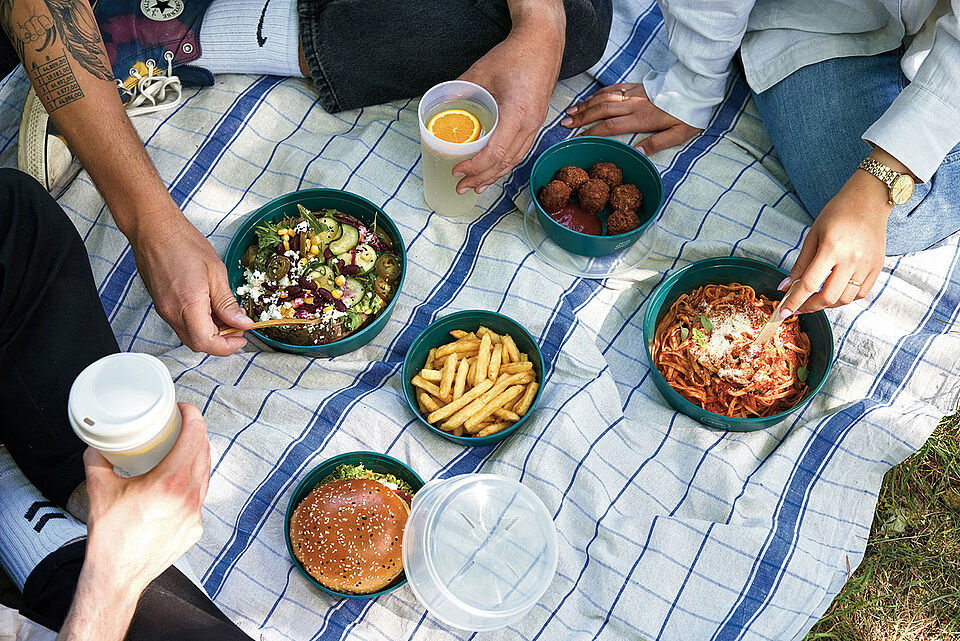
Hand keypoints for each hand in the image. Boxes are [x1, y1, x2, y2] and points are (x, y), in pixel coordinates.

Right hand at [82, 403, 210, 594]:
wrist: (117, 576)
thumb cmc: (110, 537)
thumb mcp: (99, 490)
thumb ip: (97, 461)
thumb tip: (96, 444)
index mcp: (171, 483)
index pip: (194, 438)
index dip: (193, 417)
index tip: (185, 409)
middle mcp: (190, 497)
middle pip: (204, 453)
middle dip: (197, 433)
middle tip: (183, 424)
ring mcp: (196, 515)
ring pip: (205, 476)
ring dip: (198, 457)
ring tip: (184, 448)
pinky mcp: (195, 528)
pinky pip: (200, 498)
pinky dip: (192, 484)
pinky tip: (180, 482)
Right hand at [132, 213, 251, 355]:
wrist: (154, 230)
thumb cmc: (182, 243)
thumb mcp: (216, 272)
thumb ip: (228, 303)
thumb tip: (242, 322)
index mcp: (188, 304)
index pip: (207, 343)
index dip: (227, 347)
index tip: (242, 337)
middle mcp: (172, 312)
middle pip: (198, 344)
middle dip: (221, 341)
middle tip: (237, 325)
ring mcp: (164, 310)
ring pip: (190, 335)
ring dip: (211, 332)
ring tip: (225, 313)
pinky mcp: (162, 306)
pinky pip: (182, 324)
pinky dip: (199, 323)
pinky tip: (210, 307)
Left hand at [453, 5, 564, 193]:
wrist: (543, 42)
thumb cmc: (515, 54)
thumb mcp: (481, 71)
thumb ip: (459, 89)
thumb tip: (440, 103)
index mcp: (517, 114)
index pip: (496, 153)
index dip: (476, 167)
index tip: (458, 170)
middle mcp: (530, 124)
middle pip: (505, 162)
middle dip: (482, 178)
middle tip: (461, 187)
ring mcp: (536, 124)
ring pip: (515, 160)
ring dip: (495, 175)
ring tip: (477, 187)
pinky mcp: (537, 121)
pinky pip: (521, 150)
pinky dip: (506, 163)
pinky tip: (496, 169)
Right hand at [561, 84, 701, 154]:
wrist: (697, 86)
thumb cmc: (689, 113)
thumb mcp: (678, 134)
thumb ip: (656, 144)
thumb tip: (636, 155)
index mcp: (642, 118)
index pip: (610, 126)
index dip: (592, 131)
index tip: (577, 137)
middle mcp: (634, 104)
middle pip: (601, 110)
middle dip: (581, 117)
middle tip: (564, 123)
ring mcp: (634, 93)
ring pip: (604, 98)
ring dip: (585, 105)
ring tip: (570, 111)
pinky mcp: (637, 85)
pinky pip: (613, 88)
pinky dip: (598, 93)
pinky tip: (589, 99)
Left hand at [779, 169, 890, 314]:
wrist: (869, 199)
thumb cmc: (838, 213)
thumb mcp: (813, 234)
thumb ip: (800, 264)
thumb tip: (785, 286)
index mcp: (832, 248)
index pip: (810, 284)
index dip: (794, 301)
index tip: (783, 312)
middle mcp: (852, 259)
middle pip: (829, 297)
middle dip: (810, 307)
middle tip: (799, 306)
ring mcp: (867, 265)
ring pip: (846, 299)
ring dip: (828, 304)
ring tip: (816, 298)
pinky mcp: (877, 267)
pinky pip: (861, 293)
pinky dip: (846, 298)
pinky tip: (835, 291)